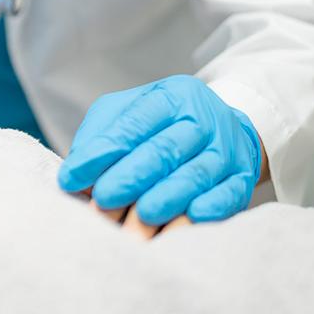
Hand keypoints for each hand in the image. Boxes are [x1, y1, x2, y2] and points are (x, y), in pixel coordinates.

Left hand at [57, 75, 261, 225]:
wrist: (221, 127)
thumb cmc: (160, 124)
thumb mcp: (126, 113)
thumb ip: (99, 136)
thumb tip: (74, 173)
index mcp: (170, 97)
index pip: (134, 123)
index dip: (103, 151)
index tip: (72, 178)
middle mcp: (202, 119)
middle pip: (165, 149)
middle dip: (133, 176)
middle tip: (105, 198)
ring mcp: (225, 148)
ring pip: (196, 173)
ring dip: (169, 195)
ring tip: (142, 214)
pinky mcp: (242, 176)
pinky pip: (229, 192)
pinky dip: (212, 205)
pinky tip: (192, 215)